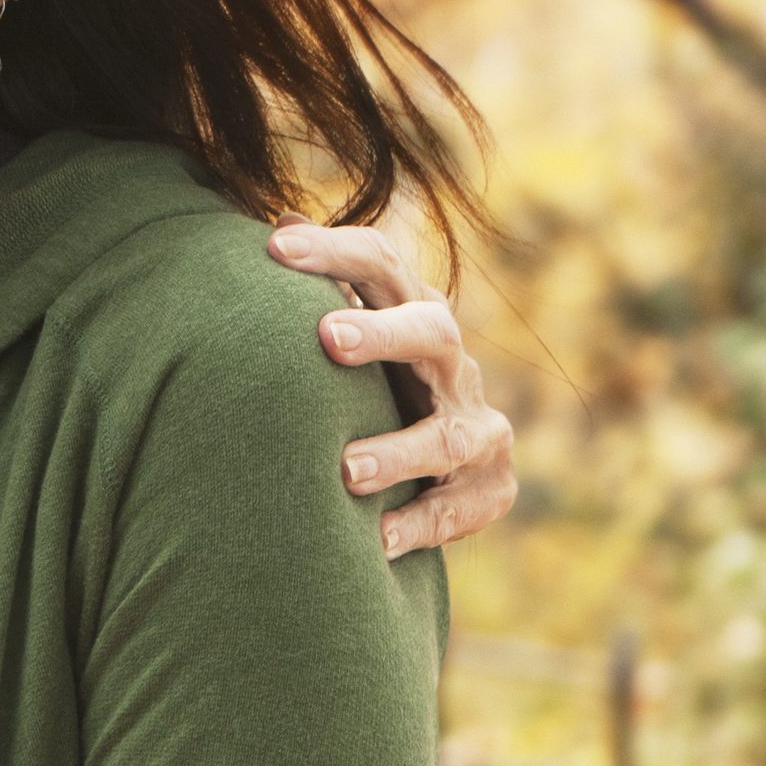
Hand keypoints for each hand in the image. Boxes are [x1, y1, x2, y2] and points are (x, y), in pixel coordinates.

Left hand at [267, 222, 516, 558]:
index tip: (275, 247)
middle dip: (384, 333)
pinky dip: (422, 524)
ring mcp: (478, 427)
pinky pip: (463, 508)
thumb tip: (277, 226)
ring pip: (449, 435)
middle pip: (433, 330)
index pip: (381, 264)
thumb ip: (316, 288)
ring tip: (346, 471)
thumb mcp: (342, 334)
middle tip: (327, 338)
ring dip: (399, 451)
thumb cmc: (367, 384)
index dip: (334, 251)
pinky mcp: (490, 487)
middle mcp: (451, 364)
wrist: (432, 470)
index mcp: (411, 312)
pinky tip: (376, 539)